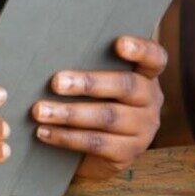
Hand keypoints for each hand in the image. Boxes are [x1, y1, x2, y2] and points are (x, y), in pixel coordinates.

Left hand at [32, 36, 166, 179]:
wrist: (97, 148)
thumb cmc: (93, 99)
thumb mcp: (97, 80)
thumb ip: (87, 64)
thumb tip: (49, 52)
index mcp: (146, 75)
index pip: (155, 58)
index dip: (141, 50)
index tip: (119, 43)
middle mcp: (150, 100)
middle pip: (126, 86)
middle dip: (89, 84)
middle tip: (55, 82)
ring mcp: (143, 129)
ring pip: (107, 117)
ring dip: (69, 113)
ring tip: (39, 111)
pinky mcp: (128, 153)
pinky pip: (96, 143)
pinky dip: (66, 137)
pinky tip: (43, 131)